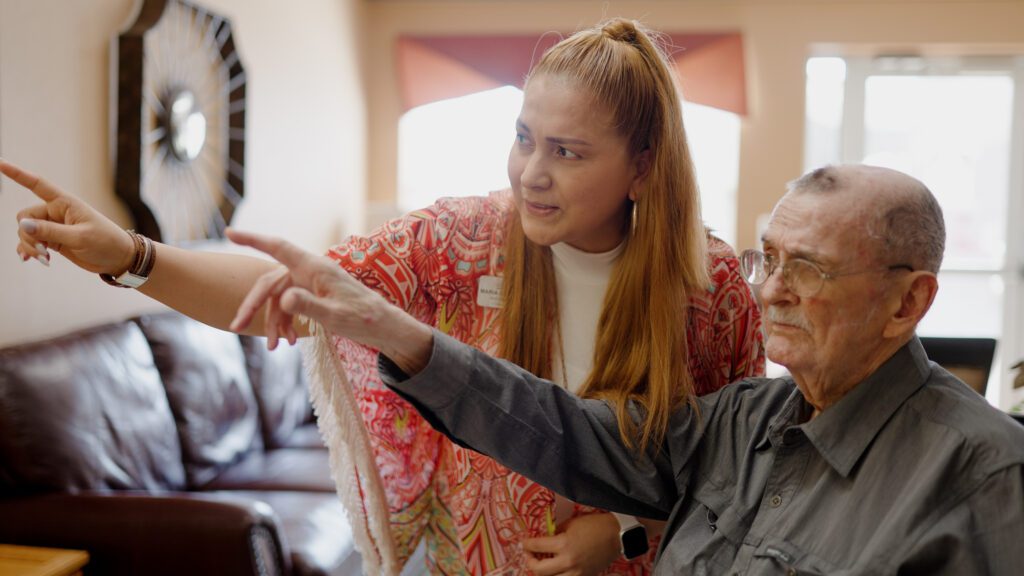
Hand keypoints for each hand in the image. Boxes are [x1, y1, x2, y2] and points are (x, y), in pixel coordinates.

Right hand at [2, 159, 133, 273]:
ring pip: (26, 232)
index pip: (38, 185)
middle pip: (25, 217)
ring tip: (45, 259)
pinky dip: (29, 250)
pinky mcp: (53, 240)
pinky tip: (29, 259)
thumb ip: (51, 232)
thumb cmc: (105, 242)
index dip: (18, 174)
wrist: (118, 259)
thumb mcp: (80, 237)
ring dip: (30, 245)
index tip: (1, 164)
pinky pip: (31, 242)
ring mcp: (54, 226)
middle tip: (44, 250)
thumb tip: (23, 225)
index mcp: (65, 203)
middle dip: (28, 235)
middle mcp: (56, 212)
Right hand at [225, 228, 432, 373]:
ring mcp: (311, 283)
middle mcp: (310, 271)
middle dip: (253, 305)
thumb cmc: (363, 318)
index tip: (230, 232)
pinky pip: (290, 305)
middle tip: (236, 327)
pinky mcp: (314, 295)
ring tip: (271, 348)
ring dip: (272, 321)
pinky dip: (285, 322)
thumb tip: (284, 299)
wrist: (383, 326)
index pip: (279, 247)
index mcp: (315, 268)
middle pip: (271, 282)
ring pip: (279, 298)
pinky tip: (287, 341)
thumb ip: (309, 306)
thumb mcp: (335, 316)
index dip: (253, 239)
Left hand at [522, 512, 620, 575]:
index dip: (527, 544)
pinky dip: (558, 575)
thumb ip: (555, 533)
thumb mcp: (571, 524)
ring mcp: (576, 573)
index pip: (537, 547)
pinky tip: (556, 568)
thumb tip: (543, 539)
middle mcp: (568, 562)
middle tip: (530, 554)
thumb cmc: (594, 525)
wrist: (616, 535)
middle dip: (530, 561)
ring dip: (543, 572)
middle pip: (538, 570)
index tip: (524, 542)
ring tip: (542, 564)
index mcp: (564, 544)